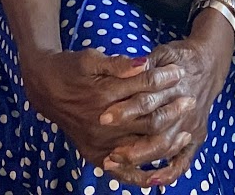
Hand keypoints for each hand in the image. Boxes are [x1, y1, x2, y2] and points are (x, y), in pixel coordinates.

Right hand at [20, 46, 171, 174]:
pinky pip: (122, 172)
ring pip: (141, 148)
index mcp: (102, 95)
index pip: (143, 88)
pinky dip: (141, 177)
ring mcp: (99, 144)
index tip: (180, 72)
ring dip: (166, 142)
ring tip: (185, 134)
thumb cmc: (70, 69)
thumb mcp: (91, 58)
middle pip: (147, 121)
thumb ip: (119, 64)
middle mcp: (102, 124)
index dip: (164, 79)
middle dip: (172, 110)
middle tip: (190, 100)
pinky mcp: (95, 156)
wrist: (44, 89)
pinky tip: (160, 176)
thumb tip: (145, 63)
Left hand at [99, 32, 228, 185]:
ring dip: (141, 157)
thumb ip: (146, 64)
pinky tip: (151, 180)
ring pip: (166, 146)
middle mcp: (183, 108)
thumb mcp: (162, 53)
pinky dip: (169, 173)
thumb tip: (126, 67)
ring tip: (116, 161)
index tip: (104, 118)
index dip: (125, 110)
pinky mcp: (196, 137)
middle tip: (107, 148)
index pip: (147, 100)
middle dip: (130, 139)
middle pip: (155, 126)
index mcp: (173, 85)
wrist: (209, 63)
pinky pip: (184, 161)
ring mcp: (191, 125)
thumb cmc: (178, 57)